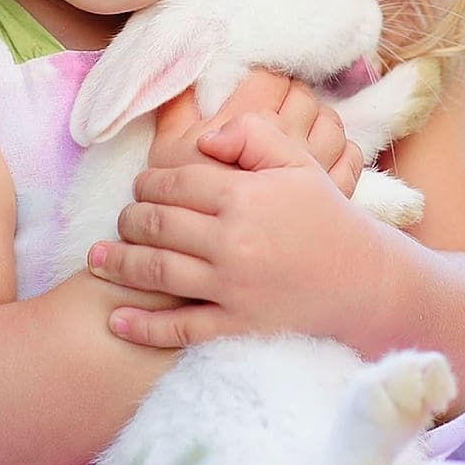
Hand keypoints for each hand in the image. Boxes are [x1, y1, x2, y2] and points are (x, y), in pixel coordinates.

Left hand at [88, 79, 375, 349]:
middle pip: (158, 225)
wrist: (368, 284)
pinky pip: (180, 329)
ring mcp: (233, 288)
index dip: (149, 183)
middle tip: (122, 219)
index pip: (175, 183)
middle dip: (130, 220)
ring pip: (157, 273)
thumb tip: (204, 137)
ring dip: (120, 265)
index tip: (141, 186)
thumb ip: (253, 134)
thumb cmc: (328, 219)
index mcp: (244, 196)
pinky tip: (116, 320)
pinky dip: (143, 327)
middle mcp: (233, 242)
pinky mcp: (237, 327)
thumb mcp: (299, 163)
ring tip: (96, 259)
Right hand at [148, 70, 362, 195]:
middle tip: (272, 105)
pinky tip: (319, 153)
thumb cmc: (181, 206)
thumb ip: (178, 104)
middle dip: (288, 94)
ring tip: (297, 126)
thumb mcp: (167, 148)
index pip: (270, 78)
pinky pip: (351, 158)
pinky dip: (341, 148)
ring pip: (331, 123)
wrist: (204, 265)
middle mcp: (289, 142)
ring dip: (316, 117)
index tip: (251, 87)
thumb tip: (186, 66)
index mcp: (250, 123)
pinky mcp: (330, 197)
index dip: (261, 78)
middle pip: (303, 95)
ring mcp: (315, 169)